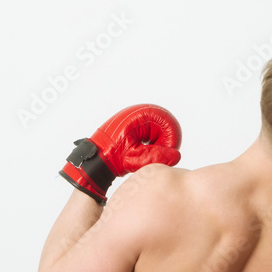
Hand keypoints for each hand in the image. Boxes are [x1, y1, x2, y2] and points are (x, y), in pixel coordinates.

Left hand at [60, 104, 182, 203]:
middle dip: (161, 142)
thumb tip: (176, 156)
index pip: (168, 123)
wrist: (96, 158)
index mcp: (139, 115)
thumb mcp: (135, 158)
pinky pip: (151, 132)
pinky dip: (150, 142)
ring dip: (156, 143)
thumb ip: (157, 156)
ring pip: (158, 130)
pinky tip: (140, 150)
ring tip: (143, 152)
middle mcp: (138, 113)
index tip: (165, 152)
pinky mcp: (135, 125)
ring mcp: (136, 118)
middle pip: (164, 126)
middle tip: (153, 153)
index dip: (170, 140)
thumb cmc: (110, 155)